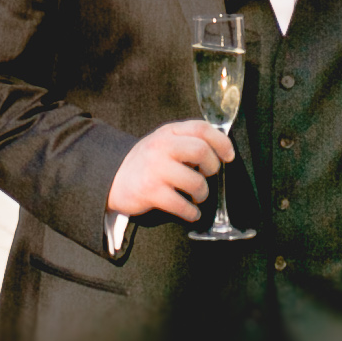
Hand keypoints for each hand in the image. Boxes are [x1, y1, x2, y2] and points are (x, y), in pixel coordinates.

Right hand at [106, 118, 232, 223]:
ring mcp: (155, 169)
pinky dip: (192, 212)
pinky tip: (190, 212)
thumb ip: (186, 141)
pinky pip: (182, 205)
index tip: (229, 156)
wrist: (113, 179)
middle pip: (201, 151)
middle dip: (212, 167)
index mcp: (168, 132)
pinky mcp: (150, 192)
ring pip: (196, 182)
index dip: (221, 141)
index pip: (201, 128)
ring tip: (197, 196)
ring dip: (202, 194)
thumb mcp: (163, 142)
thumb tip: (220, 149)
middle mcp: (161, 147)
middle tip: (208, 175)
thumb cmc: (147, 162)